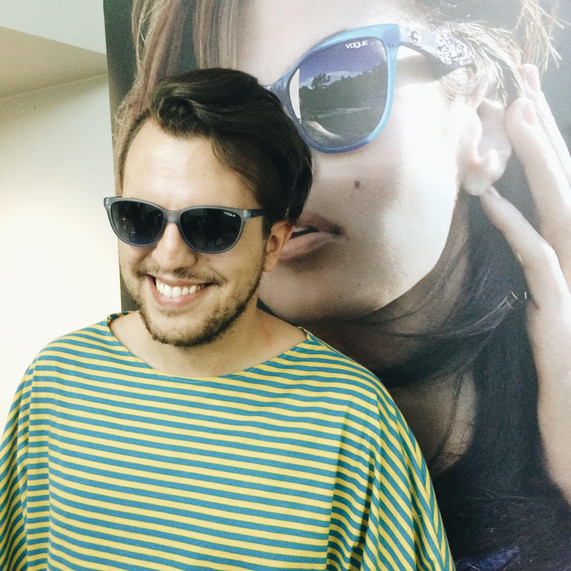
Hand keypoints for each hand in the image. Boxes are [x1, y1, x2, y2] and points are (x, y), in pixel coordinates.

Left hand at [479, 64, 570, 501]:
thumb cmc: (560, 372)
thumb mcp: (542, 312)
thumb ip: (531, 273)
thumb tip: (510, 238)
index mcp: (570, 260)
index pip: (555, 195)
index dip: (540, 152)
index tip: (517, 113)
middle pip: (561, 189)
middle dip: (540, 140)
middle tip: (517, 93)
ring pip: (555, 211)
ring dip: (534, 164)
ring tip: (511, 119)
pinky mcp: (559, 312)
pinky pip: (536, 260)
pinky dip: (514, 226)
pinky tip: (490, 200)